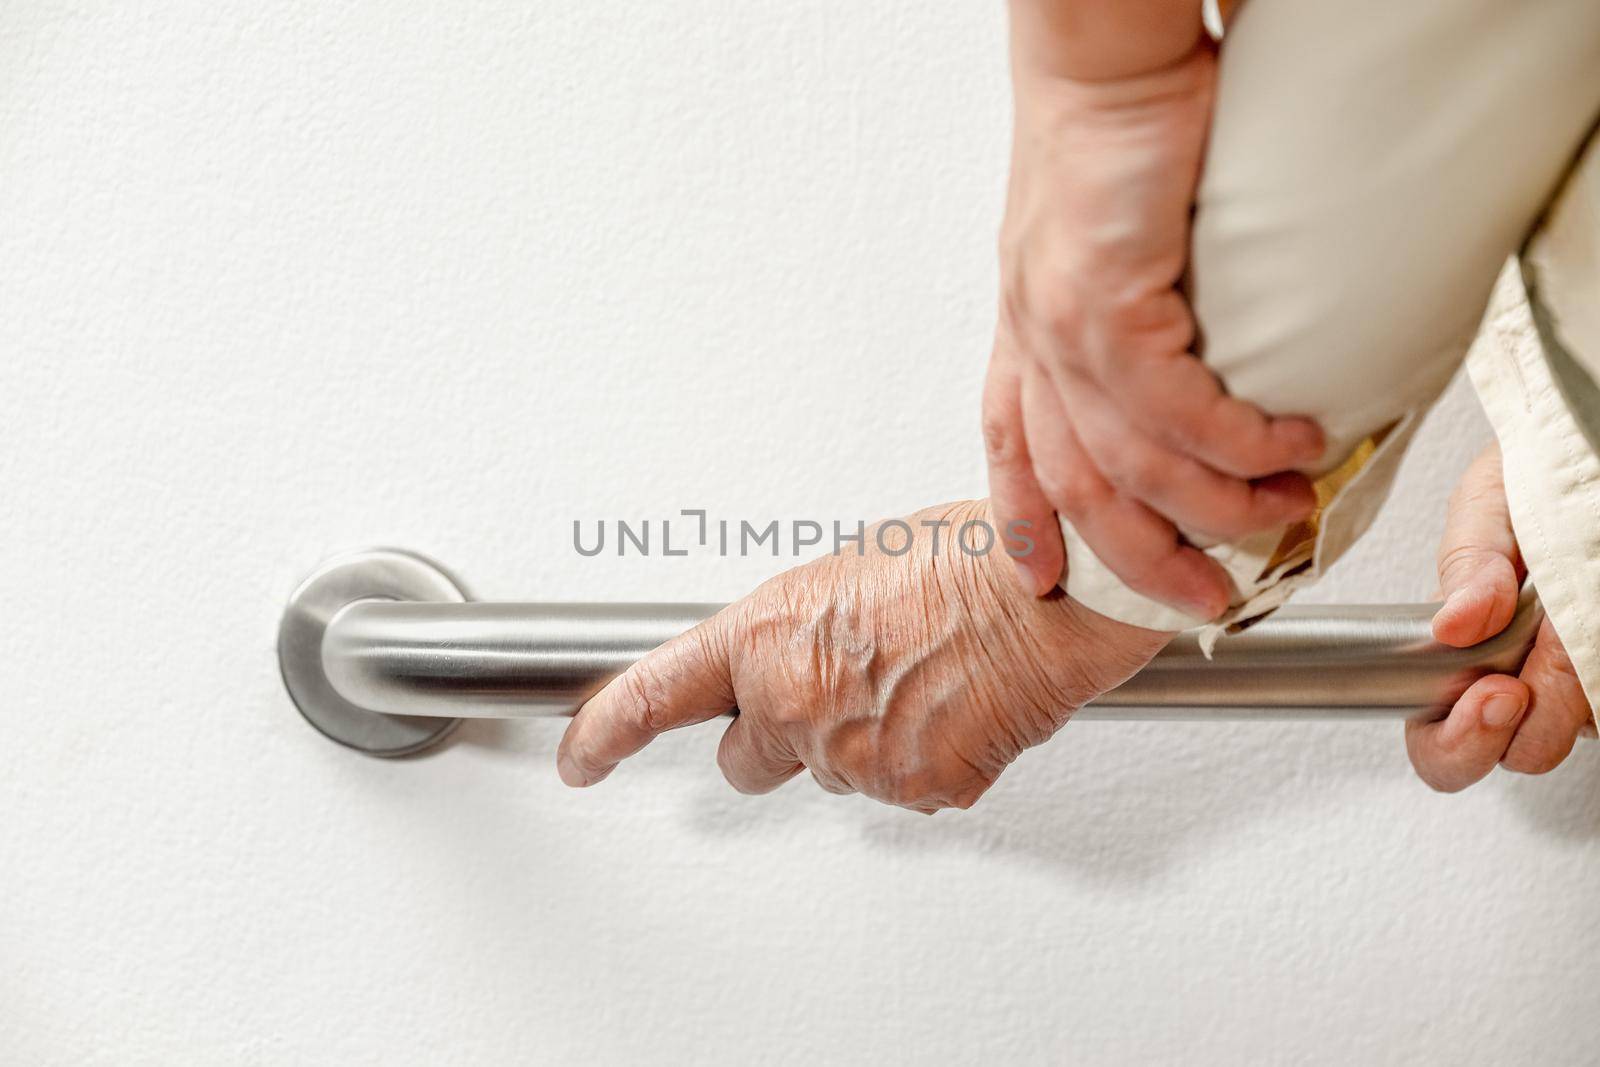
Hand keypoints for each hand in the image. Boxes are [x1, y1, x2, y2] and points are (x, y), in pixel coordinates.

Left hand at [556, 501, 1169, 811]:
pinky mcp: (917, 792)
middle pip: (745, 762)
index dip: (604, 733)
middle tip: (826, 703)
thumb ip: (799, 631)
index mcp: (766, 636)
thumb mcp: (846, 572)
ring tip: (923, 679)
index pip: (654, 695)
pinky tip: (958, 709)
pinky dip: (925, 760)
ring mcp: (854, 758)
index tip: (580, 756)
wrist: (1051, 593)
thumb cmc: (962, 559)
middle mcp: (794, 704)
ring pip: (835, 773)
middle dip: (772, 742)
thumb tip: (803, 657)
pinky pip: (905, 789)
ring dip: (863, 742)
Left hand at [984, 41, 1324, 614]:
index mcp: (1026, 330)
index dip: (1023, 522)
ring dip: (1215, 506)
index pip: (1010, 447)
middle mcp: (1033, 339)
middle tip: (1206, 598)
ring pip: (1132, 462)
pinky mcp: (1103, 298)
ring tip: (1282, 515)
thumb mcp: (1101, 242)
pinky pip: (1175, 407)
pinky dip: (1237, 442)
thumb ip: (1124, 311)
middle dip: (1140, 559)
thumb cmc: (1116, 134)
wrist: (1106, 59)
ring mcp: (1059, 324)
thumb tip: (1192, 363)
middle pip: (1074, 485)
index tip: (1043, 581)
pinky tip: (1288, 446)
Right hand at [1406, 445, 1594, 791]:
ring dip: (1580, 682)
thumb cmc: (1538, 476)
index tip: (1494, 694)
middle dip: (1530, 718)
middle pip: (1520, 751)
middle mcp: (1517, 677)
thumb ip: (1467, 560)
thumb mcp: (1490, 502)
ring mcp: (1578, 682)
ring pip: (1581, 729)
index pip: (1438, 741)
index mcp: (1458, 651)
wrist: (1591, 451)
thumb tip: (1450, 624)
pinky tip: (1596, 620)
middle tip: (1538, 665)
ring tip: (1576, 614)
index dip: (1458, 739)